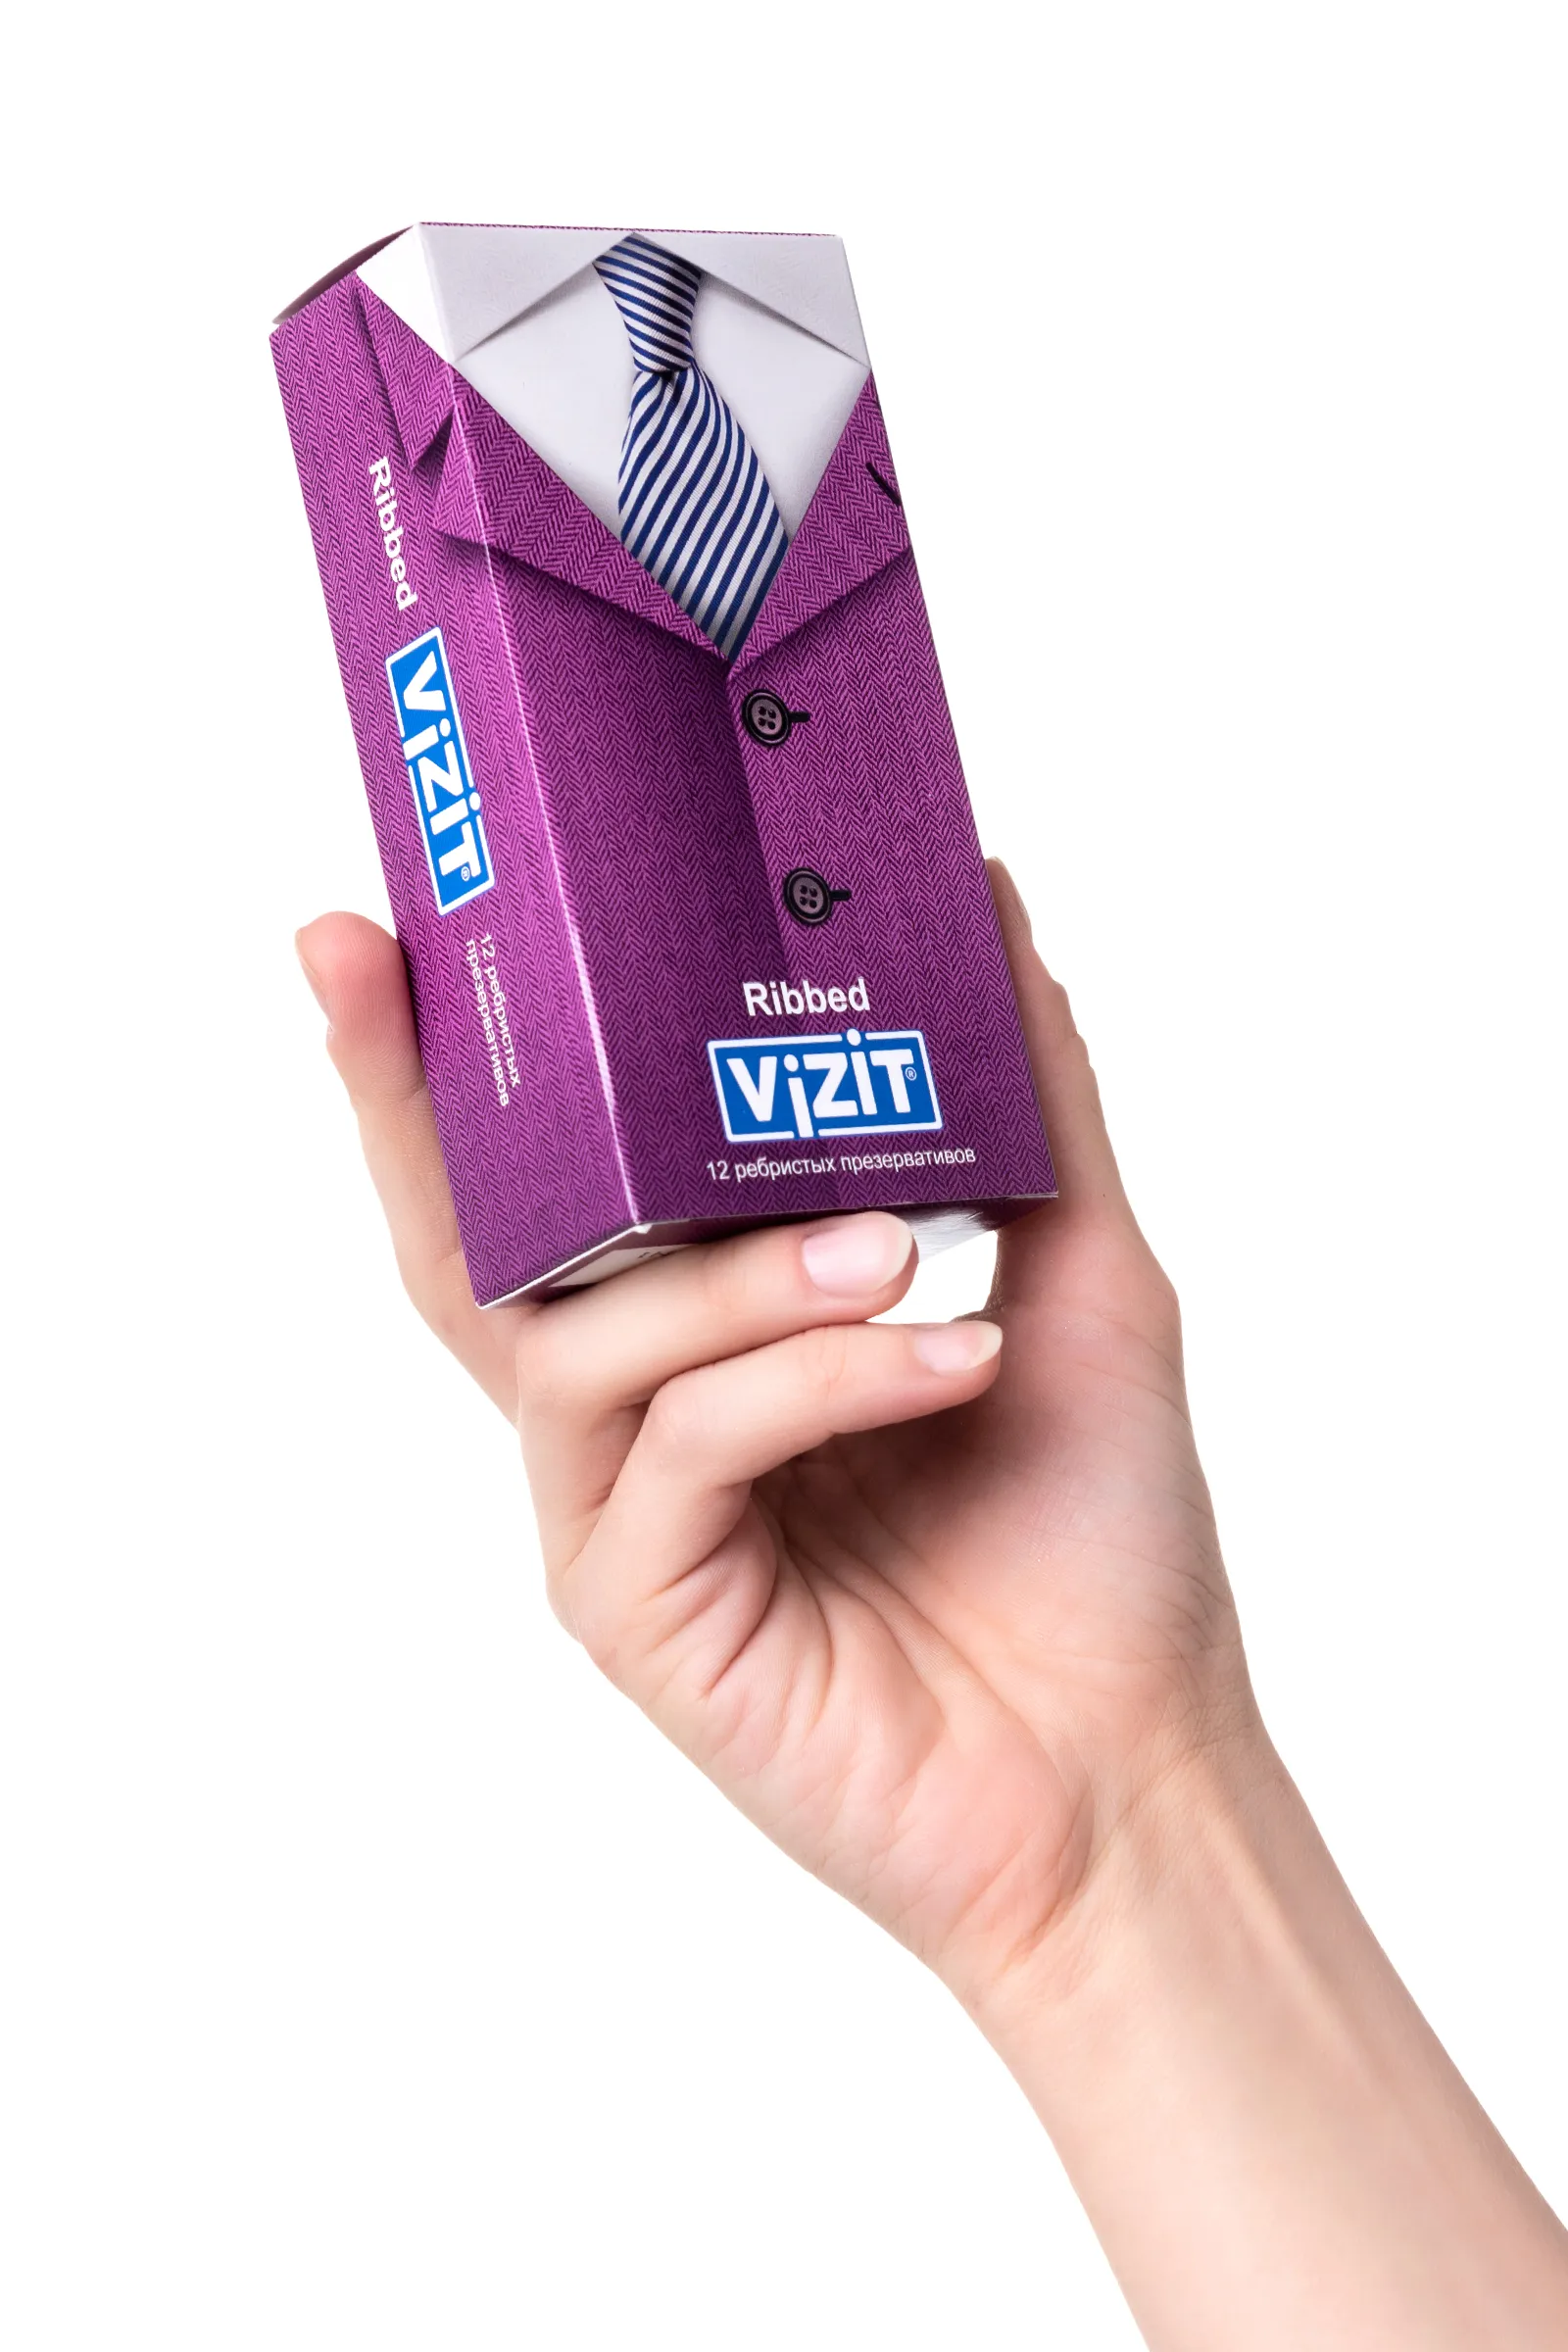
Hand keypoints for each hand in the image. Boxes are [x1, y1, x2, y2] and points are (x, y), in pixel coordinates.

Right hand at [295, 867, 1254, 2013]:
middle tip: (364, 962)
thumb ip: (1021, 1095)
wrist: (1135, 1768)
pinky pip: (687, 1445)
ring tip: (900, 1252)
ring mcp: (618, 1517)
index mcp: (703, 1336)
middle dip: (406, 1105)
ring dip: (739, 1272)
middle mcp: (630, 1420)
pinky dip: (811, 1378)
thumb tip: (986, 889)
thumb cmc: (1091, 1529)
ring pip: (588, 1340)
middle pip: (467, 1253)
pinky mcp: (641, 1612)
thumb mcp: (1078, 1264)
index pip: (552, 1187)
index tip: (388, 923)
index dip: (453, 1067)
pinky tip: (949, 1364)